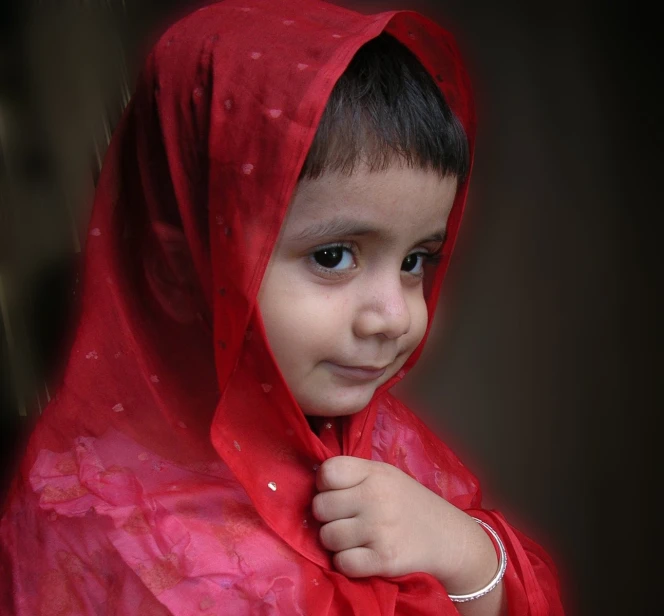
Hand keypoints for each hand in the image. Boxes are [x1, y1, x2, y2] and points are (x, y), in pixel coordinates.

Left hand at [312, 456, 486, 583]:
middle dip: (328, 517)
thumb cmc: (411, 505)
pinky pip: (342, 563)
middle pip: (320, 507)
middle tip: (346, 520)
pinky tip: (362, 555)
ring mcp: (378, 528)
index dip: (325, 486)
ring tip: (356, 538)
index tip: (338, 494)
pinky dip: (348, 563)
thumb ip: (355, 476)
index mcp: (375, 473)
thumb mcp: (387, 477)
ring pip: (327, 537)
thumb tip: (314, 485)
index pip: (327, 472)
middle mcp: (375, 497)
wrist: (450, 539)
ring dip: (337, 542)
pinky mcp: (383, 559)